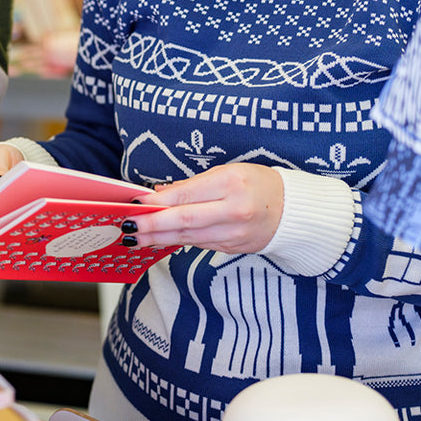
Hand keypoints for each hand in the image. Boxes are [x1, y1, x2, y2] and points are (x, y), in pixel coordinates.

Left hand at [124, 162, 284, 255]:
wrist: (293, 211)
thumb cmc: (258, 183)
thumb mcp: (227, 172)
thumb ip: (192, 185)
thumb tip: (159, 194)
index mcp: (231, 184)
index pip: (186, 196)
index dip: (157, 203)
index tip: (135, 205)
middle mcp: (234, 211)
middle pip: (184, 221)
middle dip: (152, 226)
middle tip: (128, 228)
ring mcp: (234, 234)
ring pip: (189, 237)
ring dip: (159, 238)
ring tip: (136, 238)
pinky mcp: (233, 249)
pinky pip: (199, 244)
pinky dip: (177, 242)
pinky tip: (159, 241)